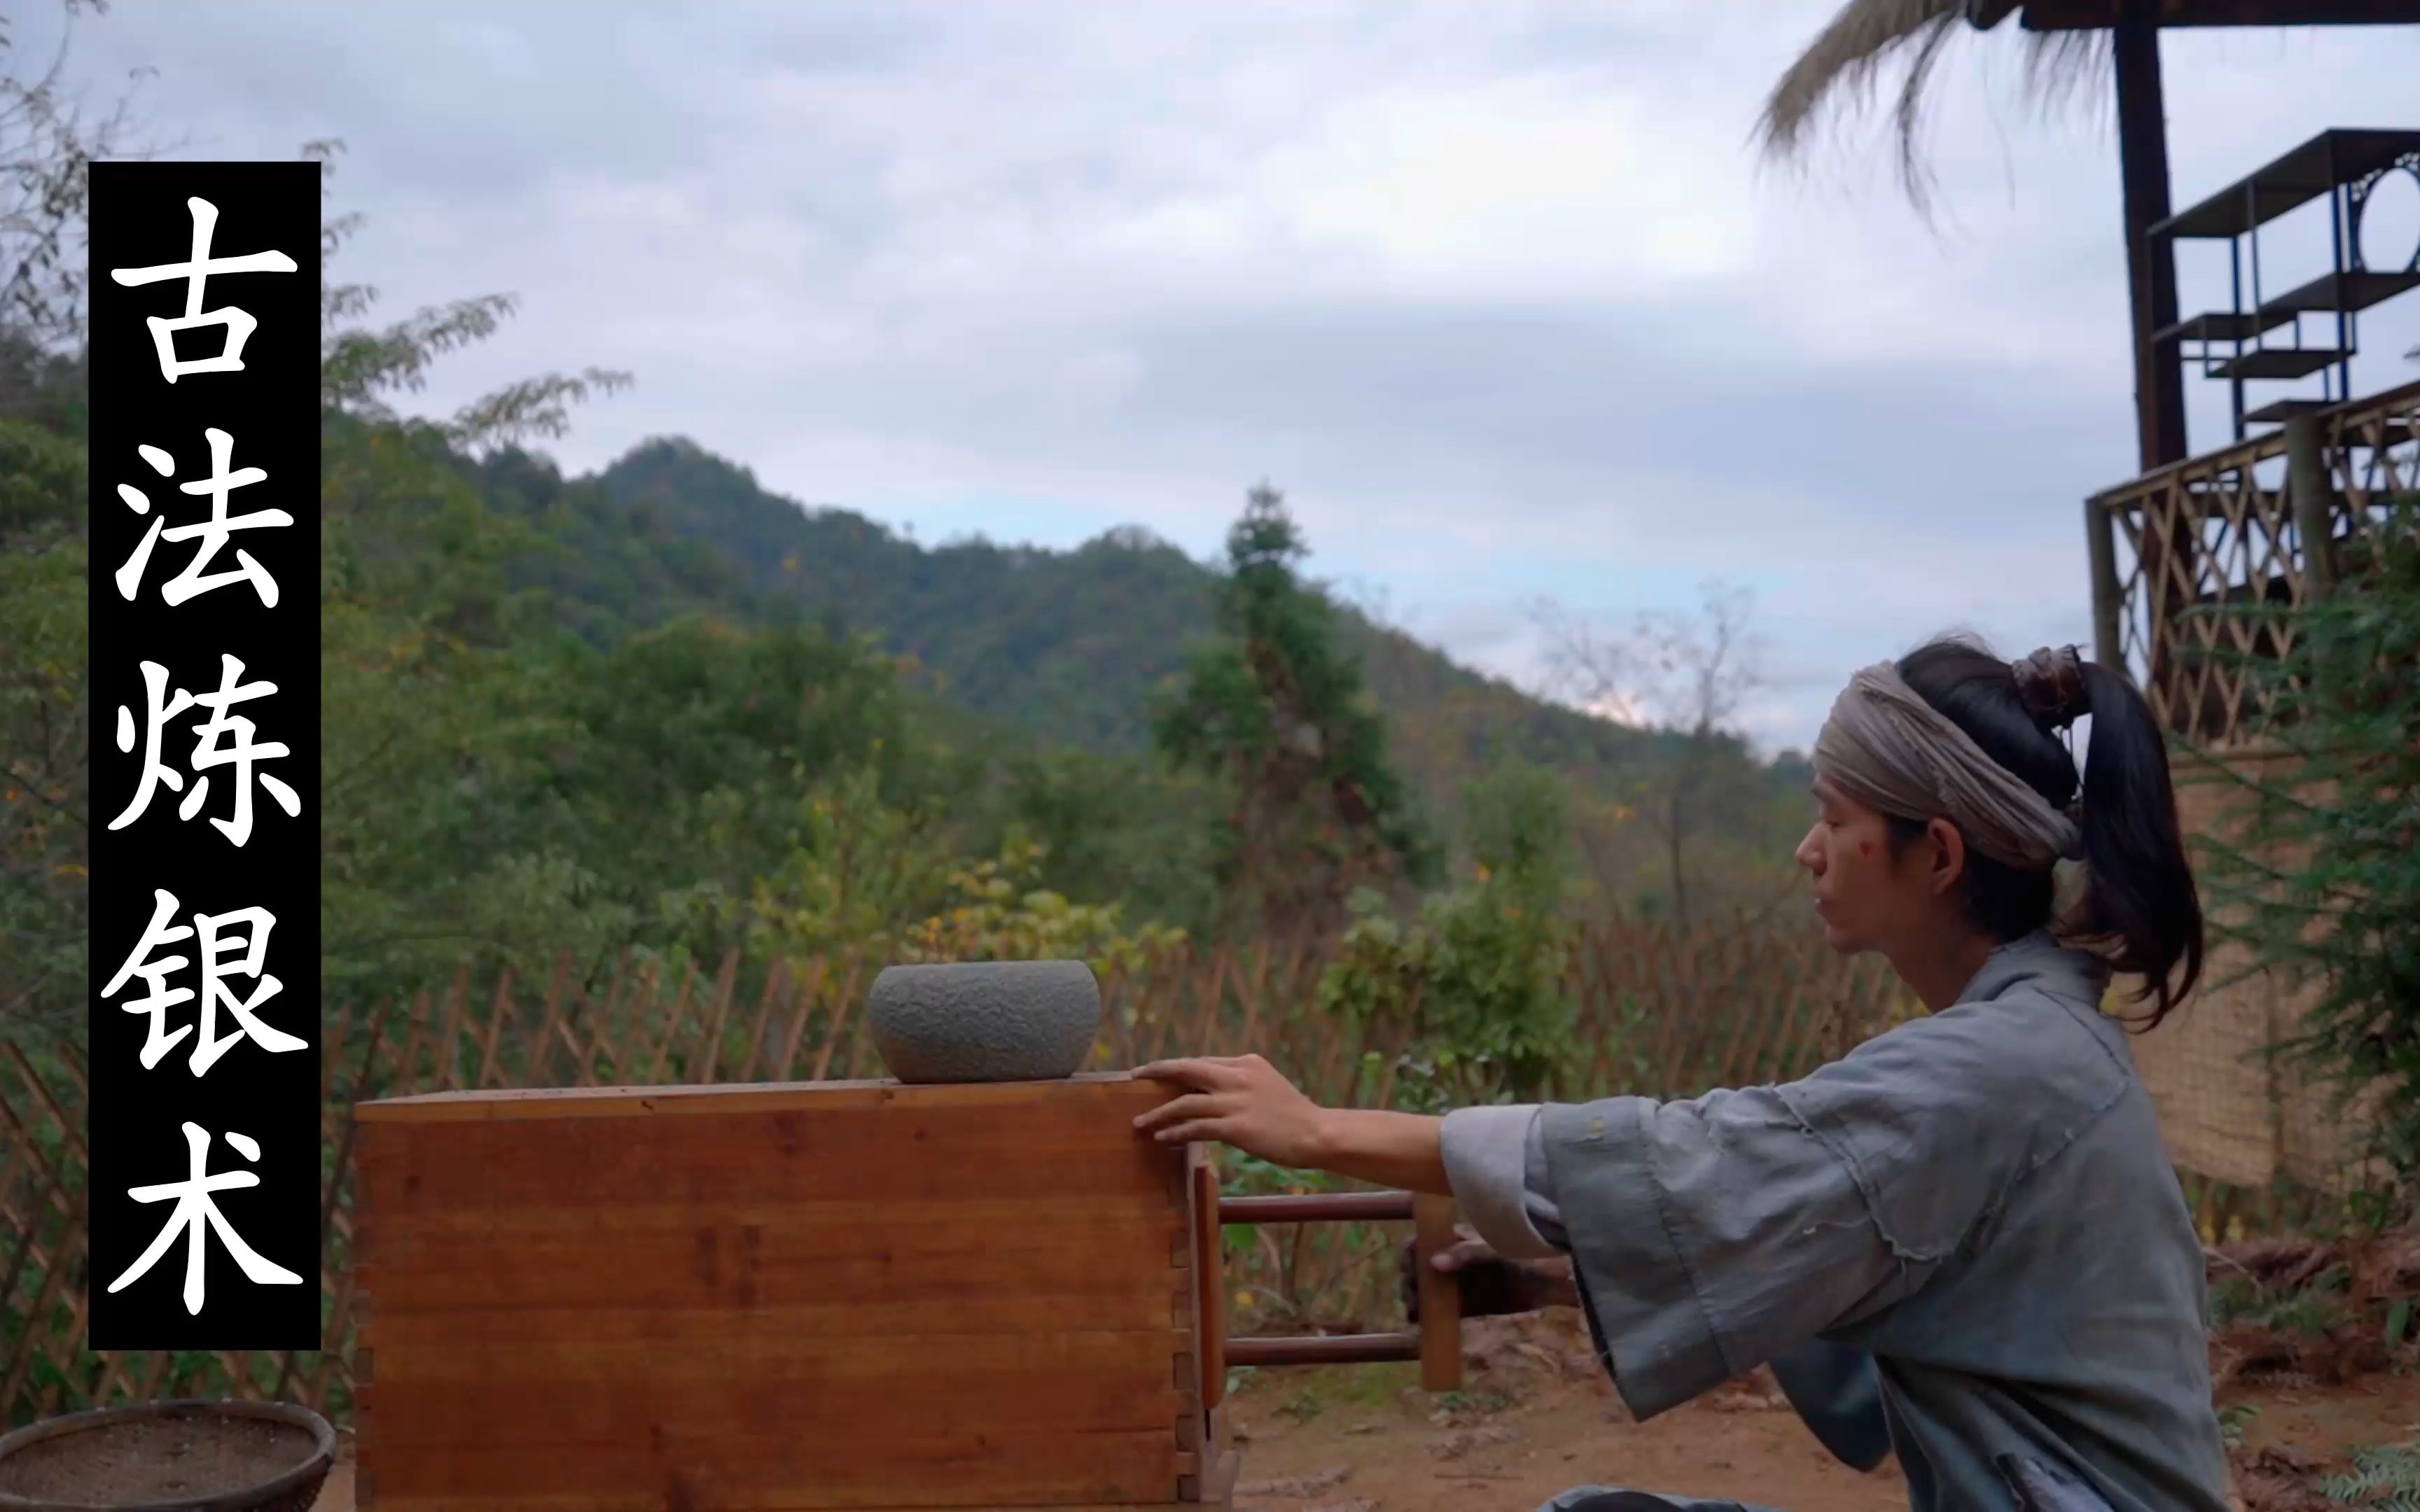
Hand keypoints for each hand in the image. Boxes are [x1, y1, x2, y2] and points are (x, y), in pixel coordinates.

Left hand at [1130, 1054, 1328, 1167]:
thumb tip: (1207, 1091)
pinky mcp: (1237, 1127)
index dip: (1175, 1069)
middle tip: (1132, 1077)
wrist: (1317, 1133)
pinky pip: (1196, 1128)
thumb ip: (1239, 1082)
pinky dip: (1175, 1132)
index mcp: (1246, 1063)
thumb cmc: (1292, 1114)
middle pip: (1187, 1069)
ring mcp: (1237, 1101)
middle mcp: (1239, 1077)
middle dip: (1156, 1072)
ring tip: (1139, 1123)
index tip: (1155, 1075)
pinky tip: (1161, 1137)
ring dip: (1158, 1113)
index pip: (1202, 1062)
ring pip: (1185, 1103)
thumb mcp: (1266, 1085)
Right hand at [1400, 1224, 1575, 1321]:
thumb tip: (1433, 1263)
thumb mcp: (1493, 1250)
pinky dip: (1430, 1318)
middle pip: (1420, 1270)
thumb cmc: (1522, 1254)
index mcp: (1455, 1240)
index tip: (1411, 1269)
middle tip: (1412, 1297)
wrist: (1550, 1281)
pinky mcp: (1468, 1306)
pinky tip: (1424, 1324)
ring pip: (1428, 1292)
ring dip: (1417, 1301)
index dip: (1411, 1256)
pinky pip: (1443, 1311)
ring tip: (1416, 1312)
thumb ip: (1464, 1255)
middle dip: (1411, 1282)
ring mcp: (1459, 1285)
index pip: (1422, 1244)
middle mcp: (1452, 1262)